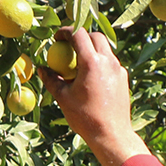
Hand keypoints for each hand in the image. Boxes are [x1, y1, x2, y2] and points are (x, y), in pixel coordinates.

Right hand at [37, 26, 149, 165]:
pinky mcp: (123, 77)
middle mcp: (108, 61)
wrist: (111, 134)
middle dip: (81, 36)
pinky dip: (99, 62)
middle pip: (95, 36)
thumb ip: (52, 80)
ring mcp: (118, 69)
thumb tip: (42, 69)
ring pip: (104, 48)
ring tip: (78, 64)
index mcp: (92, 62)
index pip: (78, 34)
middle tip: (68, 46)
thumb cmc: (85, 117)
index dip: (65, 31)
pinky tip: (90, 78)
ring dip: (91, 49)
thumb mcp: (63, 98)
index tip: (57, 38)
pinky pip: (110, 62)